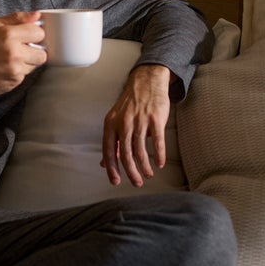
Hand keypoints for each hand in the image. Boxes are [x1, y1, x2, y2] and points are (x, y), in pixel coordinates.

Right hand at [0, 11, 46, 96]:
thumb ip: (17, 18)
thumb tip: (36, 15)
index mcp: (9, 35)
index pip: (39, 33)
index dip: (34, 34)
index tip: (27, 35)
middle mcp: (14, 53)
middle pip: (42, 53)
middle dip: (34, 50)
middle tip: (22, 49)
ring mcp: (15, 69)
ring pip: (35, 65)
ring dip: (27, 61)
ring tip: (11, 58)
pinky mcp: (14, 82)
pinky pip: (25, 75)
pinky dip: (19, 71)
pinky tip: (6, 67)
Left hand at [100, 64, 173, 186]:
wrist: (146, 82)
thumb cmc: (130, 104)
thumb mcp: (115, 120)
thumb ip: (112, 142)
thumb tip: (104, 163)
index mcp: (111, 124)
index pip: (108, 150)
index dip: (112, 168)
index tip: (115, 181)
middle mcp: (124, 123)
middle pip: (126, 154)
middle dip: (131, 172)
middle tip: (136, 183)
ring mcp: (140, 121)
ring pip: (141, 150)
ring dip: (144, 166)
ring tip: (147, 174)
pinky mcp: (156, 119)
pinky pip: (157, 141)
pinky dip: (159, 155)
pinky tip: (160, 164)